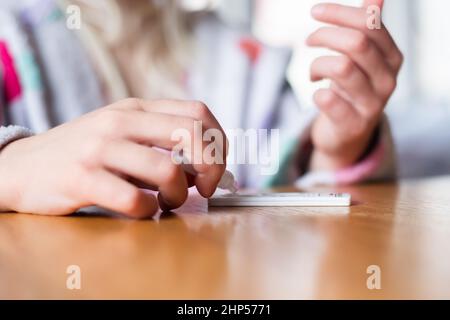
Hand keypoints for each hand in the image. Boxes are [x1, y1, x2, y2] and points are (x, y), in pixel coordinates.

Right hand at [0, 99, 225, 217]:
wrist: (24, 166)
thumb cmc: (84, 152)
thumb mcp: (122, 131)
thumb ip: (160, 139)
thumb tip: (205, 166)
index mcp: (136, 107)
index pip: (198, 113)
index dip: (219, 143)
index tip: (215, 169)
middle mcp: (121, 120)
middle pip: (192, 134)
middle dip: (212, 167)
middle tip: (203, 189)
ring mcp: (100, 147)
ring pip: (168, 171)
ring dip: (178, 195)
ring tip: (166, 201)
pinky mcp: (82, 178)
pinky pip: (135, 200)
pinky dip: (148, 211)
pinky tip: (141, 210)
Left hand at [306, 0, 402, 170]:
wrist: (348, 133)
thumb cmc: (352, 89)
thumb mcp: (362, 58)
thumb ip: (368, 29)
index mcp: (392, 58)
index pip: (369, 24)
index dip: (339, 13)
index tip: (316, 12)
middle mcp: (388, 80)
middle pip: (356, 43)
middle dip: (324, 35)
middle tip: (309, 41)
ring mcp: (372, 105)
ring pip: (340, 67)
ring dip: (317, 64)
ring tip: (314, 72)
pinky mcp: (352, 124)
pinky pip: (327, 99)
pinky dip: (315, 92)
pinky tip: (318, 93)